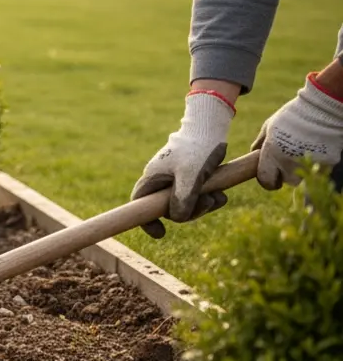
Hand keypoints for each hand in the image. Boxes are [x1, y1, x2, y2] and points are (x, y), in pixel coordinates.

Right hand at [132, 90, 235, 238]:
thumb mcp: (190, 176)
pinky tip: (221, 194)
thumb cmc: (196, 148)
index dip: (146, 221)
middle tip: (207, 204)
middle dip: (189, 211)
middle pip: (168, 209)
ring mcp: (176, 180)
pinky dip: (209, 198)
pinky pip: (197, 196)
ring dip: (203, 205)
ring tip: (220, 197)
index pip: (139, 204)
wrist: (210, 127)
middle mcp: (162, 180)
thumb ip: (182, 199)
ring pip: (185, 204)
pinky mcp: (191, 178)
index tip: (161, 233)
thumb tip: (178, 218)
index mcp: (153, 178)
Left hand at [252, 72, 342, 188]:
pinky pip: (319, 169)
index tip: (271, 177)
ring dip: (301, 169)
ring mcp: (309, 165)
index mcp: (272, 156)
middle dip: (286, 173)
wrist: (321, 109)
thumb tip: (252, 153)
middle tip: (289, 159)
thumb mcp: (270, 126)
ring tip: (303, 151)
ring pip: (304, 176)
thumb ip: (260, 143)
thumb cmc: (291, 116)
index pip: (266, 180)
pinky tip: (316, 147)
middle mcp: (289, 164)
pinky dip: (317, 162)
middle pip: (287, 180)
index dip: (267, 180)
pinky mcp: (327, 163)